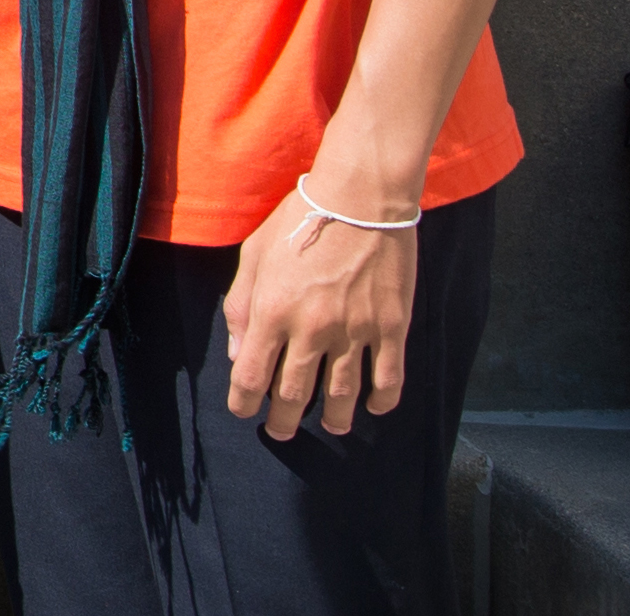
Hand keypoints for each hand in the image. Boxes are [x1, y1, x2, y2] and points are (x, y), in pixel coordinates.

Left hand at [220, 174, 419, 439]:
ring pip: (343, 395)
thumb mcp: (255, 255)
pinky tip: (374, 408)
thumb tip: (237, 352)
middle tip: (281, 430)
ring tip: (331, 426)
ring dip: (335, 419)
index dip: (244, 402)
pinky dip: (381, 400)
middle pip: (294, 394)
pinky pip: (388, 378)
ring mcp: (355, 331)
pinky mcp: (392, 327)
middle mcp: (312, 329)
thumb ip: (240, 305)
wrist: (360, 199)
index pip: (251, 375)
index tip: (244, 412)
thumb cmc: (299, 220)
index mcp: (272, 311)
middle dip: (284, 420)